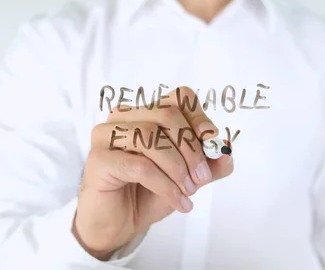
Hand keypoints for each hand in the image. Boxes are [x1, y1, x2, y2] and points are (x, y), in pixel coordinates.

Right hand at [73, 87, 233, 258]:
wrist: (117, 225)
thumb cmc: (147, 194)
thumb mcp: (187, 177)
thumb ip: (208, 164)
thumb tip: (226, 151)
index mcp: (145, 113)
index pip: (178, 98)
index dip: (199, 117)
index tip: (212, 142)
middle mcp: (123, 117)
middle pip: (166, 114)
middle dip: (191, 148)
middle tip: (202, 178)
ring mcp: (106, 136)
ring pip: (151, 138)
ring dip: (178, 168)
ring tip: (189, 191)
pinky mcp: (98, 160)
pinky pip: (140, 166)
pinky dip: (165, 185)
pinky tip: (178, 201)